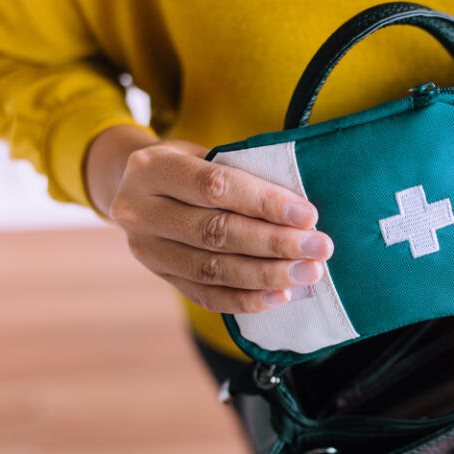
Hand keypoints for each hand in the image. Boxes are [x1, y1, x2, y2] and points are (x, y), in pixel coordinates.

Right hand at [85, 125, 333, 313]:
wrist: (134, 187)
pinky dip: (246, 300)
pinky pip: (206, 296)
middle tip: (319, 248)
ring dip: (268, 275)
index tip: (309, 215)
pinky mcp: (160, 277)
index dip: (266, 203)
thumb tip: (301, 211)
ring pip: (212, 269)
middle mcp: (140, 210)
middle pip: (216, 232)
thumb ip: (243, 175)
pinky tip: (281, 297)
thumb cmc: (189, 166)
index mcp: (153, 167)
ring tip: (308, 273)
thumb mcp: (205, 153)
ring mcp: (146, 249)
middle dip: (275, 243)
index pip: (217, 187)